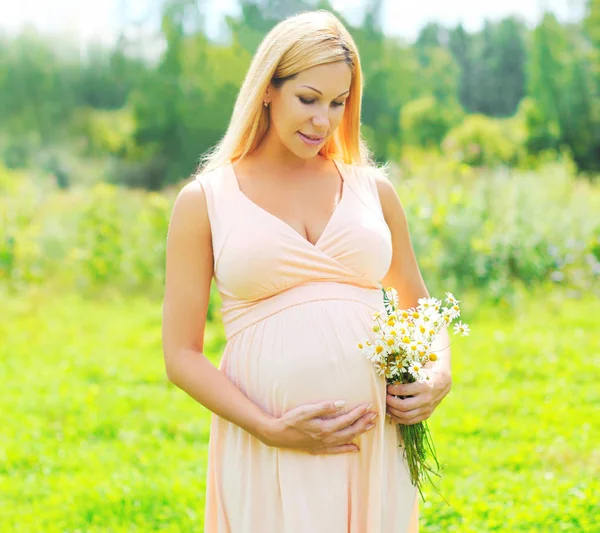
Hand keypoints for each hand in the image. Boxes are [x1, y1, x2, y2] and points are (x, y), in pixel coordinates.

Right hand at [259, 401, 378, 453]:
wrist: (277, 434)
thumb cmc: (291, 420)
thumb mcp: (307, 410)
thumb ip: (325, 407)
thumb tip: (343, 403)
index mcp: (326, 427)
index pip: (347, 419)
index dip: (359, 412)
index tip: (368, 405)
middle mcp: (327, 438)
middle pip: (351, 430)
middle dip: (364, 422)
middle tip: (375, 415)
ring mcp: (324, 445)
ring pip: (347, 439)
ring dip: (360, 432)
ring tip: (370, 426)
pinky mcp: (318, 448)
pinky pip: (337, 450)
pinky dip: (348, 448)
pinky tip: (356, 448)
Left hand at [386, 371, 451, 425]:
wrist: (443, 382)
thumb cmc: (426, 373)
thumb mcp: (418, 370)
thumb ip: (405, 374)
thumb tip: (387, 376)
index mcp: (423, 386)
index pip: (404, 390)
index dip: (392, 390)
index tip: (387, 387)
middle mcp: (426, 399)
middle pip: (404, 406)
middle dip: (390, 402)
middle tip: (385, 397)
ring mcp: (426, 409)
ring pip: (406, 416)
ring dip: (393, 412)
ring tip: (387, 406)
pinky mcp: (426, 415)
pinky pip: (411, 421)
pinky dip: (399, 419)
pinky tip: (393, 414)